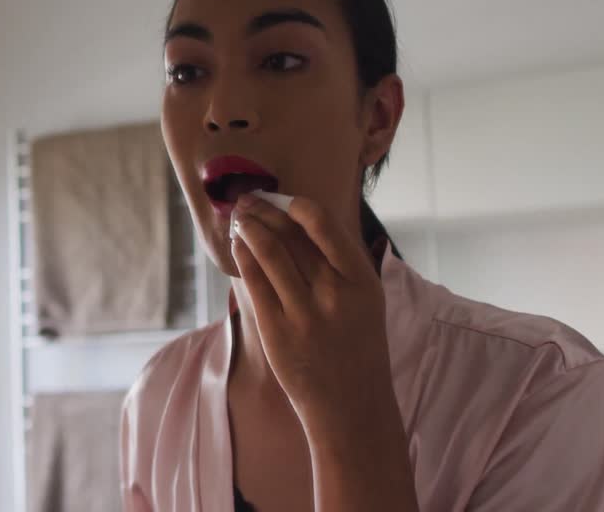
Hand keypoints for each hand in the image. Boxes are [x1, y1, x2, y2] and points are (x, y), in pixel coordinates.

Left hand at [232, 194, 418, 509]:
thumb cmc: (356, 344)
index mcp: (361, 280)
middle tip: (248, 199)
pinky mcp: (277, 331)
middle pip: (290, 235)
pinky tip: (238, 245)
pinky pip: (254, 280)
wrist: (351, 404)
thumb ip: (340, 262)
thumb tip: (301, 218)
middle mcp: (333, 293)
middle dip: (263, 210)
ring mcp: (303, 313)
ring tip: (239, 217)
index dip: (297, 205)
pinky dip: (243, 255)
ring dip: (248, 227)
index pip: (324, 225)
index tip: (282, 198)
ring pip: (267, 252)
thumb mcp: (365, 299)